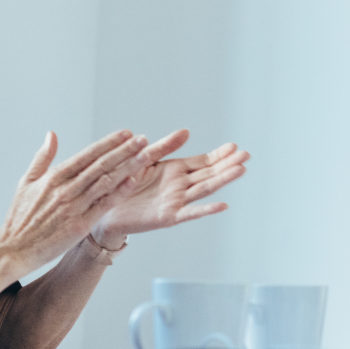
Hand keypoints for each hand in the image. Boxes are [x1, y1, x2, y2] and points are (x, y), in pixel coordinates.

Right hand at [0, 130, 153, 267]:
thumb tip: (52, 134)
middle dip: (124, 151)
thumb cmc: (19, 218)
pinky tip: (132, 182)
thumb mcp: (26, 182)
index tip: (126, 133)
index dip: (108, 143)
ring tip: (145, 156)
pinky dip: (118, 193)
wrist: (13, 250)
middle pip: (100, 165)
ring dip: (127, 168)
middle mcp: (66, 190)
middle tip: (142, 139)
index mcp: (54, 177)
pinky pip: (103, 206)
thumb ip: (42, 157)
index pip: (87, 154)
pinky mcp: (79, 225)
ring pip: (105, 183)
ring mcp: (73, 207)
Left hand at [90, 129, 249, 246]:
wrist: (102, 209)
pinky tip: (222, 205)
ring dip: (222, 181)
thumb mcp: (144, 159)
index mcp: (175, 170)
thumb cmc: (122, 184)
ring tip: (240, 171)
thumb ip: (165, 147)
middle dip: (228, 164)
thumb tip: (186, 131)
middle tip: (246, 155)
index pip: (204, 161)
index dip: (220, 155)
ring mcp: (176, 201)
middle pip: (209, 173)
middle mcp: (180, 186)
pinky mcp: (167, 217)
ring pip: (204, 189)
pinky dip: (206, 210)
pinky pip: (189, 213)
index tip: (235, 147)